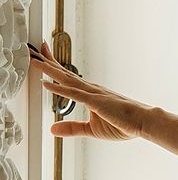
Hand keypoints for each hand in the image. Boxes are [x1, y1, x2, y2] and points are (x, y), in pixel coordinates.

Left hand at [26, 38, 149, 141]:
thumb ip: (72, 128)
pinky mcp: (96, 102)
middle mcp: (89, 89)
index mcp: (90, 94)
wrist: (144, 122)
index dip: (53, 66)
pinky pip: (74, 94)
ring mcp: (92, 94)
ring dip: (48, 70)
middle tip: (31, 49)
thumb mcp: (92, 129)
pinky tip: (46, 84)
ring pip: (66, 79)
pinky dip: (59, 89)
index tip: (41, 56)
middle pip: (63, 72)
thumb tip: (53, 129)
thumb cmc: (124, 124)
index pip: (67, 77)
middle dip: (46, 60)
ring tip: (33, 61)